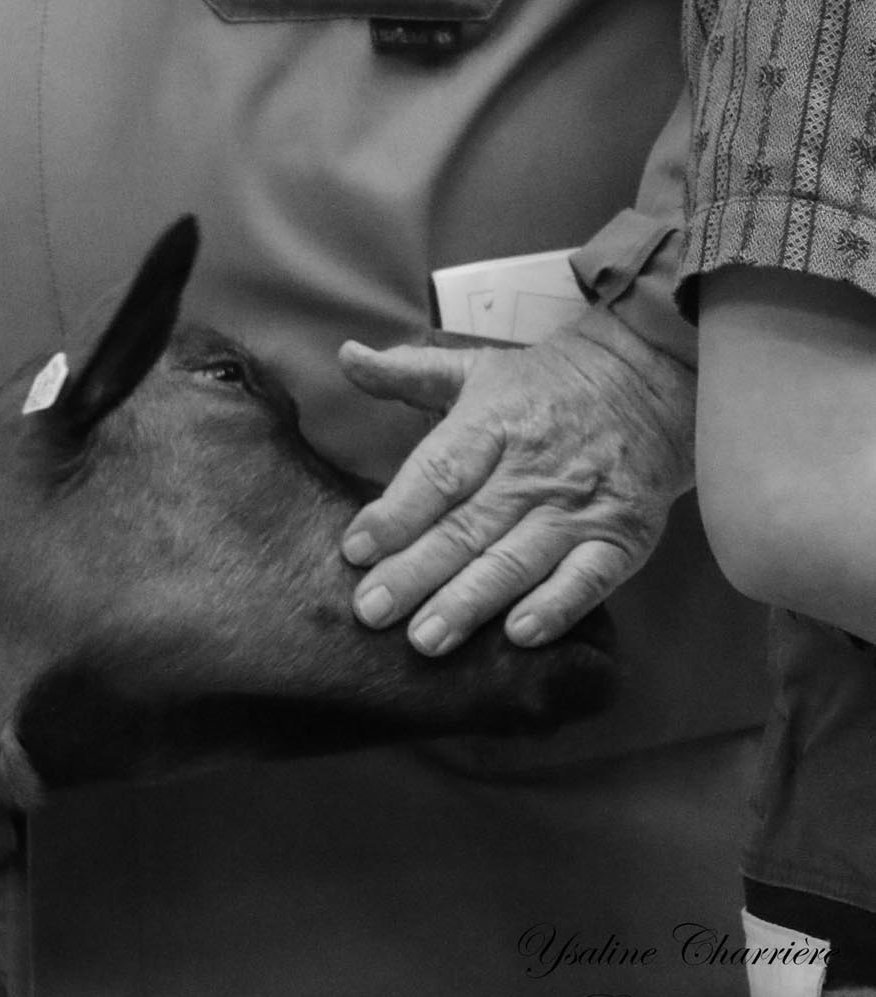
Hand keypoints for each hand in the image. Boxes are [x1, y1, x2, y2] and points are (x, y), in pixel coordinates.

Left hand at [335, 314, 694, 654]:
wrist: (649, 379)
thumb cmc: (545, 385)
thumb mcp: (475, 368)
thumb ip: (407, 372)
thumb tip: (346, 356)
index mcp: (492, 422)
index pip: (437, 473)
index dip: (395, 513)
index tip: (354, 549)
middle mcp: (532, 468)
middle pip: (467, 527)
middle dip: (415, 573)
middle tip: (371, 612)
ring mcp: (579, 506)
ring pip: (517, 561)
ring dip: (470, 603)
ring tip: (426, 640)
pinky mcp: (622, 537)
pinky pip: (587, 579)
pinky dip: (555, 608)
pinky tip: (519, 636)